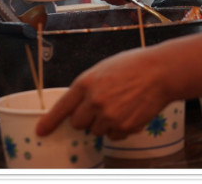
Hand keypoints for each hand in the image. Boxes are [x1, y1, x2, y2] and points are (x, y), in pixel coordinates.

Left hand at [35, 46, 169, 138]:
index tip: (41, 131)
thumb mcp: (102, 69)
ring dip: (103, 124)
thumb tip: (77, 105)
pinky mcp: (125, 127)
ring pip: (96, 131)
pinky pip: (114, 135)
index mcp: (86, 83)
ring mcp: (110, 116)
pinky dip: (119, 128)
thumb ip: (87, 87)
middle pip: (77, 123)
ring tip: (119, 106)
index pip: (62, 107)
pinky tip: (129, 112)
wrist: (159, 72)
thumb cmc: (132, 66)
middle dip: (85, 118)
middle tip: (99, 106)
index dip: (50, 121)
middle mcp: (95, 102)